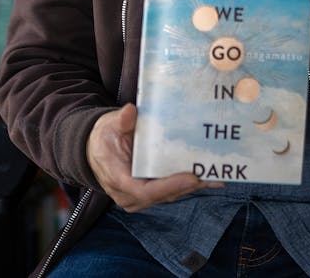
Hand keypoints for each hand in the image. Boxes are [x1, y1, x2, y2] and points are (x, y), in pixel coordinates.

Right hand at [85, 103, 218, 210]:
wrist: (93, 150)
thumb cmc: (103, 137)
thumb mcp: (109, 125)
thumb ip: (121, 120)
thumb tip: (131, 111)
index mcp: (118, 179)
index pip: (145, 190)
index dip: (169, 186)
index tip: (191, 177)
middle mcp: (129, 195)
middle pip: (163, 195)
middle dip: (189, 185)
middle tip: (213, 173)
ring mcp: (140, 197)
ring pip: (170, 195)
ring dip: (193, 186)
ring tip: (216, 175)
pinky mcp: (149, 193)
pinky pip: (170, 191)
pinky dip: (188, 184)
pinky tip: (208, 177)